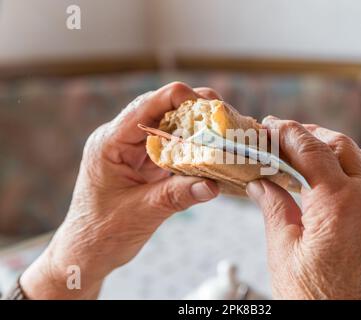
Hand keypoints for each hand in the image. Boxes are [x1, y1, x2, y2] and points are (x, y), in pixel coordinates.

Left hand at [20, 82, 220, 298]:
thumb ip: (176, 196)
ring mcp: (133, 151)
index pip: (146, 106)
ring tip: (223, 131)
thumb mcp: (141, 213)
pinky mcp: (144, 164)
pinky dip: (191, 147)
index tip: (209, 104)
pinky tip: (211, 150)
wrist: (87, 252)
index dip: (178, 98)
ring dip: (195, 128)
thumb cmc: (102, 233)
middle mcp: (120, 139)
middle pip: (160, 110)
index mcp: (109, 142)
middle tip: (223, 117)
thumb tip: (213, 185)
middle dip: (193, 110)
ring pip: (168, 127)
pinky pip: (171, 147)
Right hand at [246, 117, 360, 298]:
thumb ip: (274, 209)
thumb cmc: (315, 302)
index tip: (270, 126)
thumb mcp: (284, 253)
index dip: (287, 133)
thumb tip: (260, 183)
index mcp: (338, 205)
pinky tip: (334, 178)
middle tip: (282, 137)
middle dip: (309, 135)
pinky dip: (355, 167)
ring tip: (308, 152)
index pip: (311, 150)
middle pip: (340, 146)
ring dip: (335, 148)